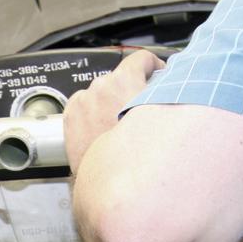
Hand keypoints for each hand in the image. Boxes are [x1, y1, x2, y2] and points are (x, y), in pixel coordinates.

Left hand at [64, 49, 165, 175]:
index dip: (154, 67)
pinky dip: (92, 112)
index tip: (156, 75)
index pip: (142, 58)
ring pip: (101, 92)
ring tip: (120, 123)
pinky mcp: (70, 116)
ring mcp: (83, 101)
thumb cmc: (137, 157)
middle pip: (121, 77)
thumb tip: (171, 84)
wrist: (108, 183)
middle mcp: (100, 87)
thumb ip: (165, 94)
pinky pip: (84, 105)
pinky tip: (103, 127)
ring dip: (111, 101)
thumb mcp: (162, 120)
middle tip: (140, 110)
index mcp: (123, 81)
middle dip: (131, 90)